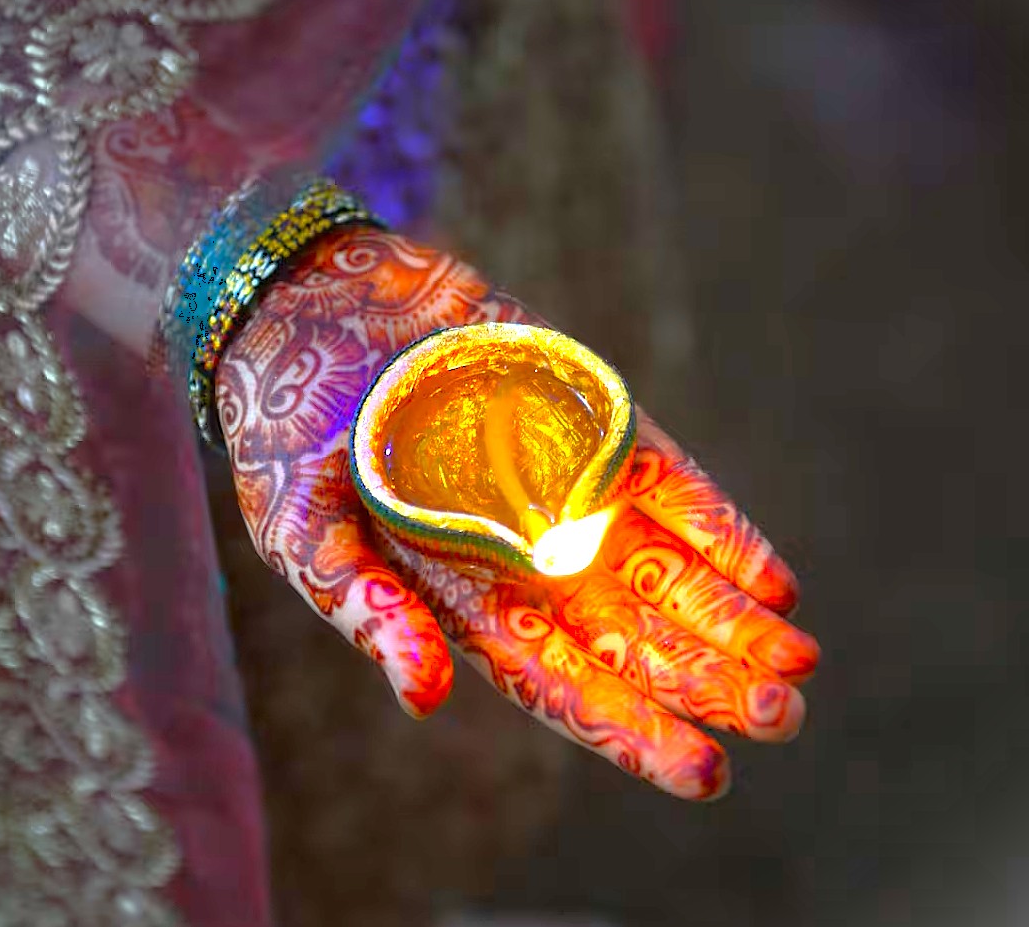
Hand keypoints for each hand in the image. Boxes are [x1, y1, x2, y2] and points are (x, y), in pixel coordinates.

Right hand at [214, 228, 819, 799]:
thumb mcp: (300, 531)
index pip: (558, 682)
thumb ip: (364, 609)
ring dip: (728, 618)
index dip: (627, 729)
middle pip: (628, 637)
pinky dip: (719, 530)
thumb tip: (425, 699)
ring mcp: (561, 488)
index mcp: (458, 599)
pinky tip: (773, 580)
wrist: (305, 311)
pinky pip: (666, 483)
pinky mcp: (585, 421)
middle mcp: (523, 555)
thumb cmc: (286, 436)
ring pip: (661, 569)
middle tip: (781, 718)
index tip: (703, 771)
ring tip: (795, 665)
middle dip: (704, 680)